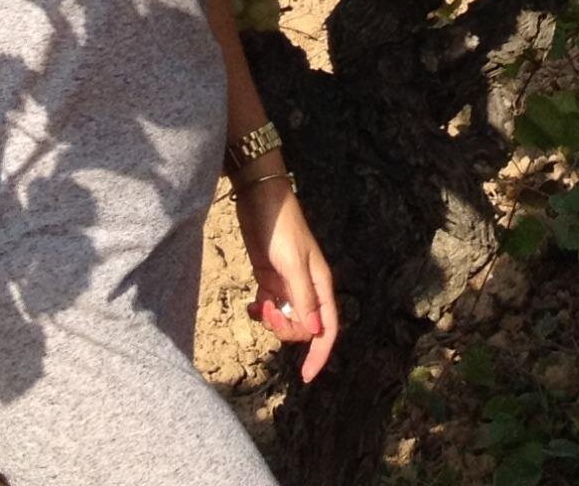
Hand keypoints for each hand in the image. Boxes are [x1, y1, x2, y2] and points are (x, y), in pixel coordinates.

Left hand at [236, 179, 339, 380]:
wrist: (260, 199)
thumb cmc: (280, 228)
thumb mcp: (292, 263)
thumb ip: (303, 297)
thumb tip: (315, 332)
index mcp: (320, 284)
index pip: (327, 328)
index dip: (320, 354)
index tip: (306, 377)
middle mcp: (308, 288)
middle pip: (304, 328)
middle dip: (286, 330)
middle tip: (267, 312)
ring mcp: (288, 284)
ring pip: (285, 319)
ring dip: (271, 320)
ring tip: (257, 304)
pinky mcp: (270, 279)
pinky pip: (269, 307)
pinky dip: (260, 311)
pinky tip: (251, 304)